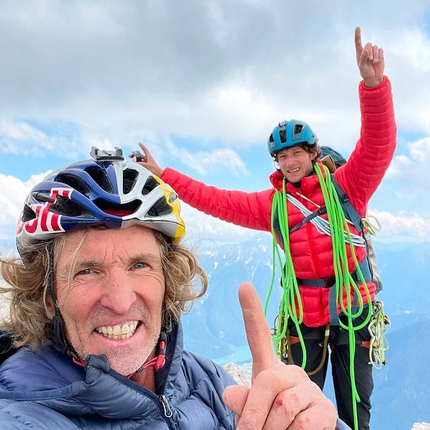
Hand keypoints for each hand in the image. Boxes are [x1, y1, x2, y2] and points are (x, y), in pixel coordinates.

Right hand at [129, 143, 163, 176]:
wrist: (159, 174)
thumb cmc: (155, 169)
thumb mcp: (148, 165)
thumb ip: (142, 164)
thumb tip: (136, 163)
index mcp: (149, 157)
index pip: (145, 150)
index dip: (142, 146)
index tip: (139, 143)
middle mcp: (148, 159)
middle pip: (140, 155)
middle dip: (135, 155)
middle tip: (130, 156)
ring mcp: (147, 163)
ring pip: (140, 160)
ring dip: (136, 160)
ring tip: (132, 161)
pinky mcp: (146, 166)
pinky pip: (141, 164)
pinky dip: (138, 164)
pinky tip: (136, 165)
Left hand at [222, 282, 336, 429]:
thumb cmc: (270, 425)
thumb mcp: (252, 414)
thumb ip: (243, 402)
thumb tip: (229, 393)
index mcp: (269, 369)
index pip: (258, 337)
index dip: (251, 311)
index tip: (243, 286)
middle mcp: (291, 371)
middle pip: (267, 381)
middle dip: (254, 414)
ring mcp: (310, 388)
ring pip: (284, 407)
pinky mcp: (326, 409)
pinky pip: (303, 423)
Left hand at [355, 26, 383, 87]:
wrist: (374, 77)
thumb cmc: (366, 73)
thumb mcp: (362, 67)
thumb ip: (363, 58)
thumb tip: (365, 49)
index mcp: (360, 54)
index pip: (358, 43)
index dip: (358, 35)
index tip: (357, 27)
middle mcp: (366, 51)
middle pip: (369, 44)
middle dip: (370, 52)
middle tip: (369, 60)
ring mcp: (373, 52)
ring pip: (375, 47)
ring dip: (375, 55)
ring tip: (373, 62)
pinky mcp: (380, 54)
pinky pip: (381, 50)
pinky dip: (380, 56)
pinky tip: (378, 61)